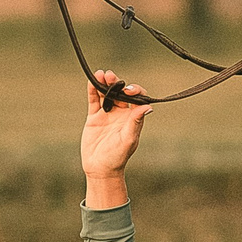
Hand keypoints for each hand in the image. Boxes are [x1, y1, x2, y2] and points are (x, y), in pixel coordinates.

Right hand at [81, 72, 148, 205]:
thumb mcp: (128, 139)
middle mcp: (121, 114)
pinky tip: (92, 80)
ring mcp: (107, 114)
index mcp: (133, 118)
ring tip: (101, 74)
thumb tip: (149, 107)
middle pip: (120, 93)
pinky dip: (92, 90)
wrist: (100, 168)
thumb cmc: (118, 157)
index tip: (128, 90)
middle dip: (116, 83)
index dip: (134, 90)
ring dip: (104, 83)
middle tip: (111, 76)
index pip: (137, 98)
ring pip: (106, 94)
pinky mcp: (94, 117)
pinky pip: (94, 101)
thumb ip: (136, 122)